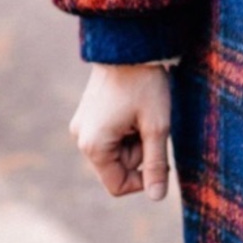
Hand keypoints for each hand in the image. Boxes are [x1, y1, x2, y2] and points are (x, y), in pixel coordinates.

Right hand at [68, 63, 172, 199]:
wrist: (130, 44)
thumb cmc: (145, 84)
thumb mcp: (157, 126)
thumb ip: (156, 164)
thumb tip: (157, 198)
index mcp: (93, 146)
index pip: (117, 186)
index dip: (142, 180)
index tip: (161, 159)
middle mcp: (81, 138)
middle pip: (117, 167)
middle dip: (140, 153)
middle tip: (154, 125)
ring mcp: (83, 124)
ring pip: (116, 150)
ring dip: (135, 139)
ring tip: (145, 112)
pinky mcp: (89, 113)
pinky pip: (111, 134)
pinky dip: (128, 127)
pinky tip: (136, 106)